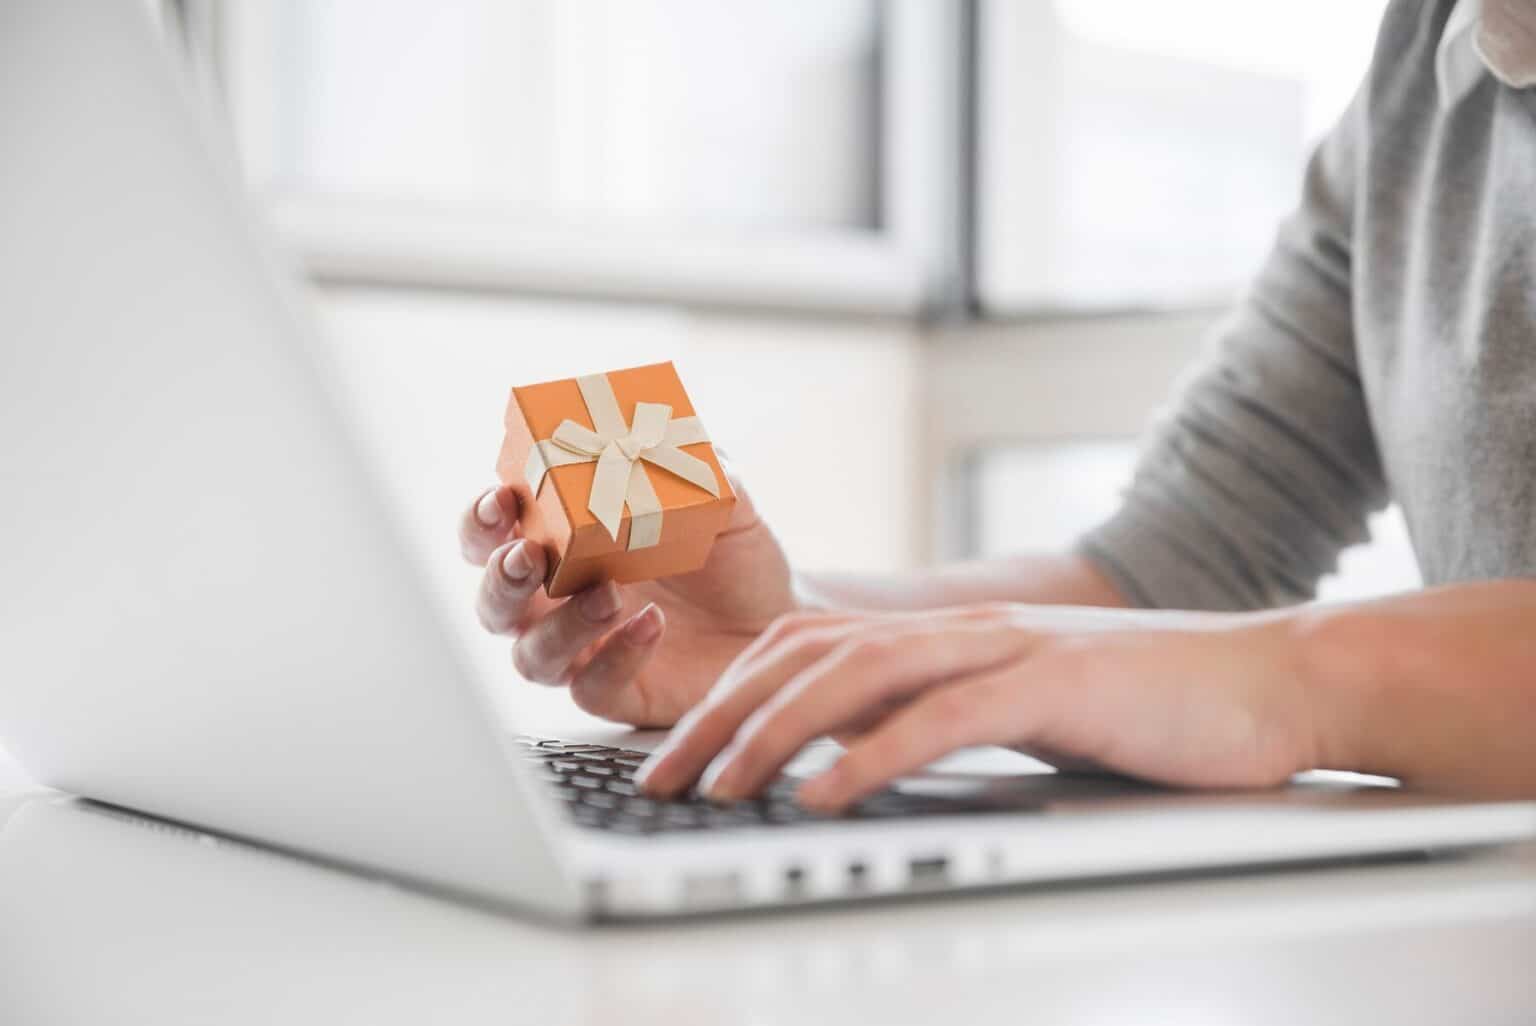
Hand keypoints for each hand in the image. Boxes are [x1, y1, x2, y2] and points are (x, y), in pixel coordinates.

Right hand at [459, 471, 795, 726]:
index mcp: (564, 543)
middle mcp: (560, 602)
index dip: (480, 521)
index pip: (493, 535)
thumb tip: (669, 433)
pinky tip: (650, 625)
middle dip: (500, 580)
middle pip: (494, 602)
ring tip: (606, 594)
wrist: (777, 614)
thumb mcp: (721, 497)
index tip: (501, 499)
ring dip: (559, 625)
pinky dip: (615, 658)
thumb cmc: (732, 554)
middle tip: (530, 555)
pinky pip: (592, 689)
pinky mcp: (620, 692)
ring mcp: (586, 651)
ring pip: (531, 656)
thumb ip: (690, 464)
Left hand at [636, 605, 1319, 809]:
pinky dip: (869, 758)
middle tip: (659, 780)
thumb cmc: (1144, 707)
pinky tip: (819, 796)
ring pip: (854, 679)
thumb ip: (936, 718)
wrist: (1268, 681)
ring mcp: (1002, 649)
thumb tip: (851, 757)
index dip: (727, 697)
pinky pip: (939, 720)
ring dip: (773, 736)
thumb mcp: (1016, 708)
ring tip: (716, 789)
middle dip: (718, 718)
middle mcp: (959, 629)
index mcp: (944, 634)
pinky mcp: (1053, 685)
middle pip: (804, 657)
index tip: (675, 757)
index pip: (804, 649)